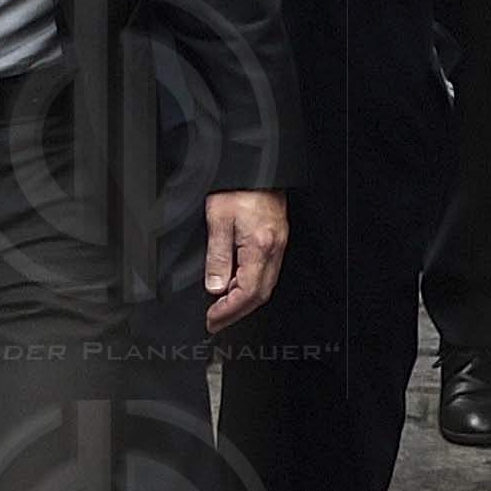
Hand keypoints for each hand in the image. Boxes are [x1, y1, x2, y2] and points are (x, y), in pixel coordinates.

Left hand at [202, 187, 288, 330]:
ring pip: (264, 285)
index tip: (212, 320)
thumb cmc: (238, 187)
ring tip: (221, 309)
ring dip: (243, 301)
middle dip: (237, 313)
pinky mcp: (276, 240)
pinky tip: (235, 286)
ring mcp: (277, 246)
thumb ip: (217, 256)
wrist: (256, 168)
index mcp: (260, 247)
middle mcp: (273, 249)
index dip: (229, 311)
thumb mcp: (218, 219)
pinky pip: (266, 272)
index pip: (247, 292)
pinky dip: (250, 285)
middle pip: (259, 295)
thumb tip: (215, 286)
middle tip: (216, 322)